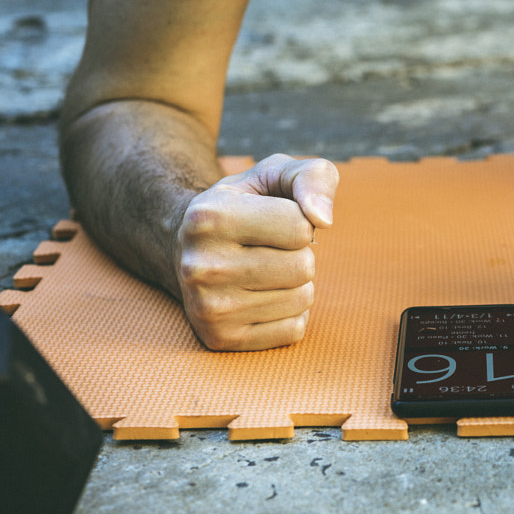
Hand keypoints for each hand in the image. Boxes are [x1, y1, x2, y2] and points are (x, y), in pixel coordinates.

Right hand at [175, 154, 338, 350]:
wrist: (189, 246)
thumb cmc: (247, 204)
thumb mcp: (275, 174)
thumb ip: (313, 177)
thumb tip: (323, 219)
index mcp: (209, 217)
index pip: (301, 226)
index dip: (299, 220)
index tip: (272, 219)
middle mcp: (201, 266)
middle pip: (303, 266)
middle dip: (298, 253)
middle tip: (267, 248)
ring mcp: (208, 308)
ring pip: (302, 299)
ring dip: (295, 283)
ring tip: (262, 270)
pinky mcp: (221, 339)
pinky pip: (294, 329)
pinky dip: (290, 312)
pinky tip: (260, 296)